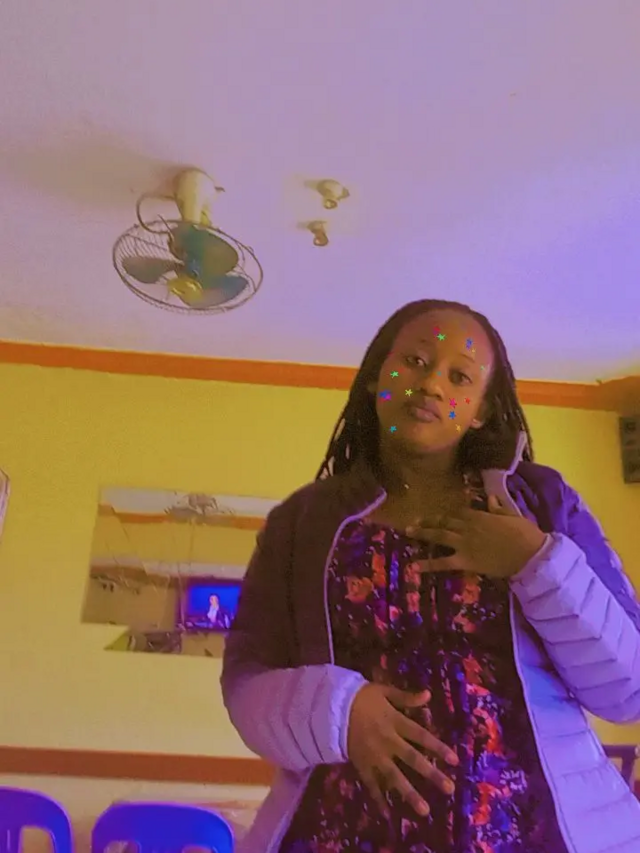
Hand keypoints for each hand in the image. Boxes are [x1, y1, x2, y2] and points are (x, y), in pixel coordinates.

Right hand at [347, 683, 458, 818]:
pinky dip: (378, 799)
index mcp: (395, 722)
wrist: (330, 707)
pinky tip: (387, 814)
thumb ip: (406, 697)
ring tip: (424, 810)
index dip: (438, 747)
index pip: (421, 736)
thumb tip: (428, 695)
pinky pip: (371, 784)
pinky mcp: (361, 764)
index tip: (454, 760)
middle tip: (449, 789)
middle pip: (413, 759)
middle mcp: (388, 741)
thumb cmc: (360, 697)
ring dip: (409, 794)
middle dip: (431, 774)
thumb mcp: (383, 691)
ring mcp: (374, 756)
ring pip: (394, 777)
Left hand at [406, 494, 547, 578]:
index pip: (458, 512)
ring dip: (422, 533)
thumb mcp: (513, 516)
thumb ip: (499, 508)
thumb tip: (490, 498)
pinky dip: (428, 564)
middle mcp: (467, 527)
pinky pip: (443, 562)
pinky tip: (414, 566)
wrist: (529, 554)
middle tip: (414, 520)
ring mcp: (464, 544)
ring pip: (439, 536)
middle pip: (444, 521)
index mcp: (479, 516)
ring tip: (407, 532)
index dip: (446, 513)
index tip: (436, 513)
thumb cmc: (525, 535)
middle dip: (428, 521)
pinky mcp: (465, 561)